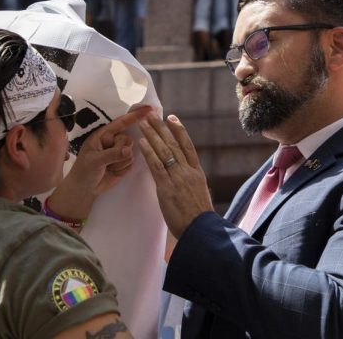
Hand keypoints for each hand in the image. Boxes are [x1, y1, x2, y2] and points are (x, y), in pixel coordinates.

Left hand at [66, 107, 151, 194]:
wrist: (85, 190)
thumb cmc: (84, 171)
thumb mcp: (95, 161)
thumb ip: (112, 154)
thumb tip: (128, 150)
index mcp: (103, 135)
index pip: (121, 123)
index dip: (135, 116)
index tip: (149, 109)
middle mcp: (113, 141)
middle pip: (128, 140)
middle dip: (120, 151)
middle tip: (107, 160)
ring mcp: (119, 152)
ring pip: (131, 153)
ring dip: (120, 163)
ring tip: (107, 168)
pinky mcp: (124, 163)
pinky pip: (131, 163)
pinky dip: (122, 169)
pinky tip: (112, 172)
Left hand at [138, 112, 213, 237]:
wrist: (201, 230)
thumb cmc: (199, 218)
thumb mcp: (200, 195)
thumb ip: (192, 184)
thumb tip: (188, 179)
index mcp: (197, 173)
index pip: (188, 146)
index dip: (180, 131)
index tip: (172, 119)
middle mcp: (188, 171)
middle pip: (174, 144)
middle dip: (162, 128)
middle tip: (152, 114)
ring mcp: (178, 178)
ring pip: (164, 151)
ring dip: (152, 135)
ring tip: (143, 123)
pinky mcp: (167, 187)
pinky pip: (157, 166)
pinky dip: (149, 152)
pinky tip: (142, 142)